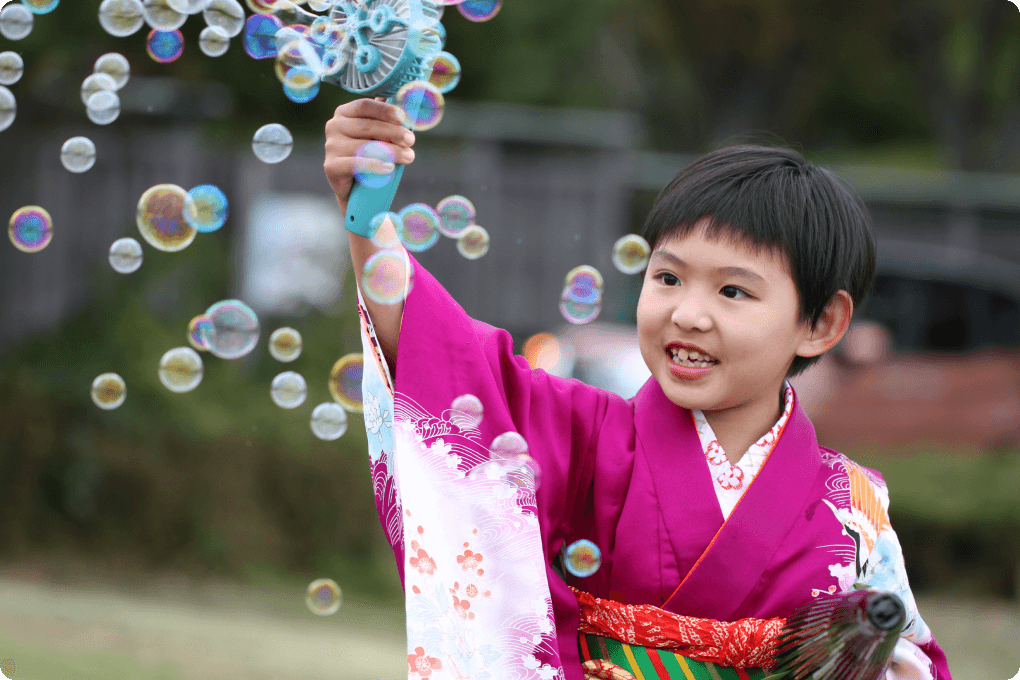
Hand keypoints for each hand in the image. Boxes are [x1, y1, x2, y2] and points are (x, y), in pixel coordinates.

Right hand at [323, 96, 416, 213]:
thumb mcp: (378, 134)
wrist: (357, 189)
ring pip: (365, 146)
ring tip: (408, 156)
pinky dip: (375, 165)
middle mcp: (334, 126)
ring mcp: (331, 146)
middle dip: (393, 132)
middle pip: (367, 126)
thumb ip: (385, 119)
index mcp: (345, 113)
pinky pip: (356, 164)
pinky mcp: (331, 166)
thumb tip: (403, 101)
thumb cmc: (371, 155)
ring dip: (391, 151)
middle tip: (411, 140)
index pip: (365, 106)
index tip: (402, 117)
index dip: (384, 110)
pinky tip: (390, 167)